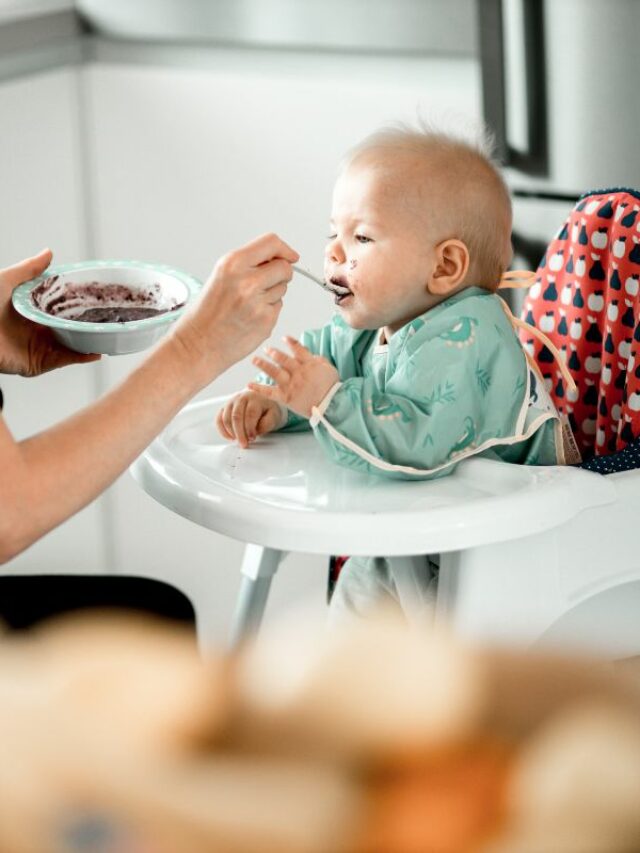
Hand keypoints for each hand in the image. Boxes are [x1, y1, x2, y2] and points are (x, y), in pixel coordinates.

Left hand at [0, 250, 100, 376]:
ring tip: (109, 336)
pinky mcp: (38, 363)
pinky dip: (80, 357)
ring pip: (71, 346)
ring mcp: (38, 348)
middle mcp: (37, 332)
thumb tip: (49, 252)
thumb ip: (29, 269)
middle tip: (109, 319)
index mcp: (32, 314)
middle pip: (69, 330)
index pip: (60, 311)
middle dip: (89, 326)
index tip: (96, 301)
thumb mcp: (8, 280)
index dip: (78, 307)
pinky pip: (63, 361)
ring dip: (90, 343)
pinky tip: (95, 351)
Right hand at [169, 233, 298, 388]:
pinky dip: (269, 310)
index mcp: (233, 263)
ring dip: (272, 293)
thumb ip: (249, 263)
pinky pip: (279, 307)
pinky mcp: (266, 320)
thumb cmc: (206, 313)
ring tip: (249, 303)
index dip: (285, 249)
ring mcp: (258, 302)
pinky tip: (250, 316)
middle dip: (280, 274)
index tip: (290, 256)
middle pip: (284, 267)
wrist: (198, 344)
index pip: (271, 243)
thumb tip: (278, 257)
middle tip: (264, 283)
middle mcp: (247, 281)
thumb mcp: (221, 275)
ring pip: (283, 288)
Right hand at [216, 390, 285, 447]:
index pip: (250, 413)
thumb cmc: (268, 411)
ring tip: (239, 441)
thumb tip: (256, 430)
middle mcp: (241, 397)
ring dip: (232, 432)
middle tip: (244, 444)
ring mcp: (230, 402)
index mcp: (254, 397)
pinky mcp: (224, 408)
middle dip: (239, 433)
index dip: (250, 428)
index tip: (252, 438)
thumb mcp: (273, 416)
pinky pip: (218, 420)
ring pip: (226, 419)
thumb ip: (266, 423)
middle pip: (236, 416)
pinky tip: (230, 438)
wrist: (261, 404)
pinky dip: (222, 430)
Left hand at [248, 337, 339, 417]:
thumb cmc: (332, 388)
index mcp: (309, 364)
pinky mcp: (285, 397)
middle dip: (273, 353)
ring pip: (274, 372)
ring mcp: (291, 385)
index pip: (298, 349)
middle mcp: (298, 372)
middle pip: (283, 359)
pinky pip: (269, 392)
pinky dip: (258, 388)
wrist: (331, 406)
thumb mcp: (329, 369)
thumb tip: (310, 354)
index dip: (291, 342)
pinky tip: (249, 384)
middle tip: (266, 349)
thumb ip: (318, 360)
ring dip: (263, 365)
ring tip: (254, 360)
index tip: (284, 337)